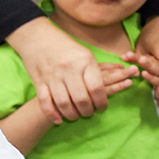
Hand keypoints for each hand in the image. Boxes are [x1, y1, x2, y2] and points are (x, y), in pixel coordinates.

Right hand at [7, 17, 135, 121]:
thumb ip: (100, 69)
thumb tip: (121, 76)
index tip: (102, 107)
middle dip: (88, 111)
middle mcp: (69, 69)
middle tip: (90, 112)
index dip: (102, 103)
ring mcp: (52, 76)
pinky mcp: (39, 81)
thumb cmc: (66, 47)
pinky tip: (58, 120)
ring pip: (64, 103)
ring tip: (77, 115)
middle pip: (82, 99)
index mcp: (84, 61)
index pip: (97, 88)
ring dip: (72, 114)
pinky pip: (45, 102)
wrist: (37, 38)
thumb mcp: (86, 54)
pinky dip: (52, 114)